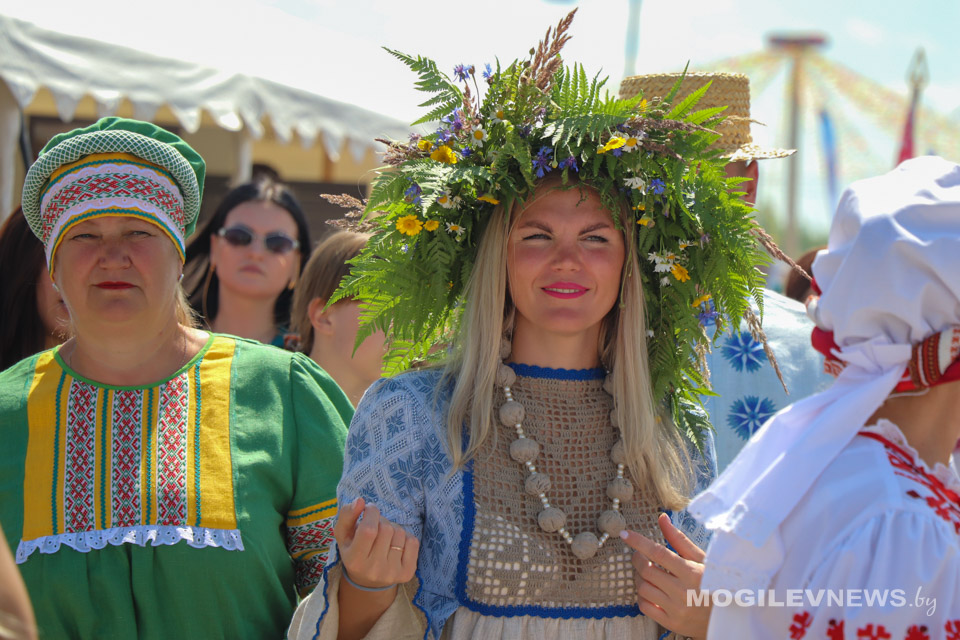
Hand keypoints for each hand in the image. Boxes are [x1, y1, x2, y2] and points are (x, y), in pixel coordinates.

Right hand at [334, 497, 419, 589]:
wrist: (368, 581)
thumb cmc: (354, 550)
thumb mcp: (343, 534)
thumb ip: (347, 515)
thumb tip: (360, 501)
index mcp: (354, 560)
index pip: (368, 530)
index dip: (371, 513)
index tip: (369, 509)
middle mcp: (373, 569)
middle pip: (386, 529)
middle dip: (381, 520)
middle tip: (376, 526)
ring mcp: (392, 573)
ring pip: (400, 533)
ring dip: (393, 528)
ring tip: (384, 536)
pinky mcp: (407, 573)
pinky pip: (413, 542)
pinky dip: (405, 537)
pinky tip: (395, 544)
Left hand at [620, 513, 709, 638]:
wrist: (730, 616)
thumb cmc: (715, 583)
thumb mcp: (701, 559)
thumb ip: (678, 540)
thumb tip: (662, 518)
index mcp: (691, 572)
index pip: (658, 553)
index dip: (639, 542)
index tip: (625, 534)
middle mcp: (682, 591)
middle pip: (646, 570)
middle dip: (638, 559)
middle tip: (640, 555)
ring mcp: (676, 609)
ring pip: (643, 588)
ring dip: (640, 578)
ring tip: (648, 574)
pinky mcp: (672, 623)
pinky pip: (645, 607)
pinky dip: (642, 597)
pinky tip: (651, 591)